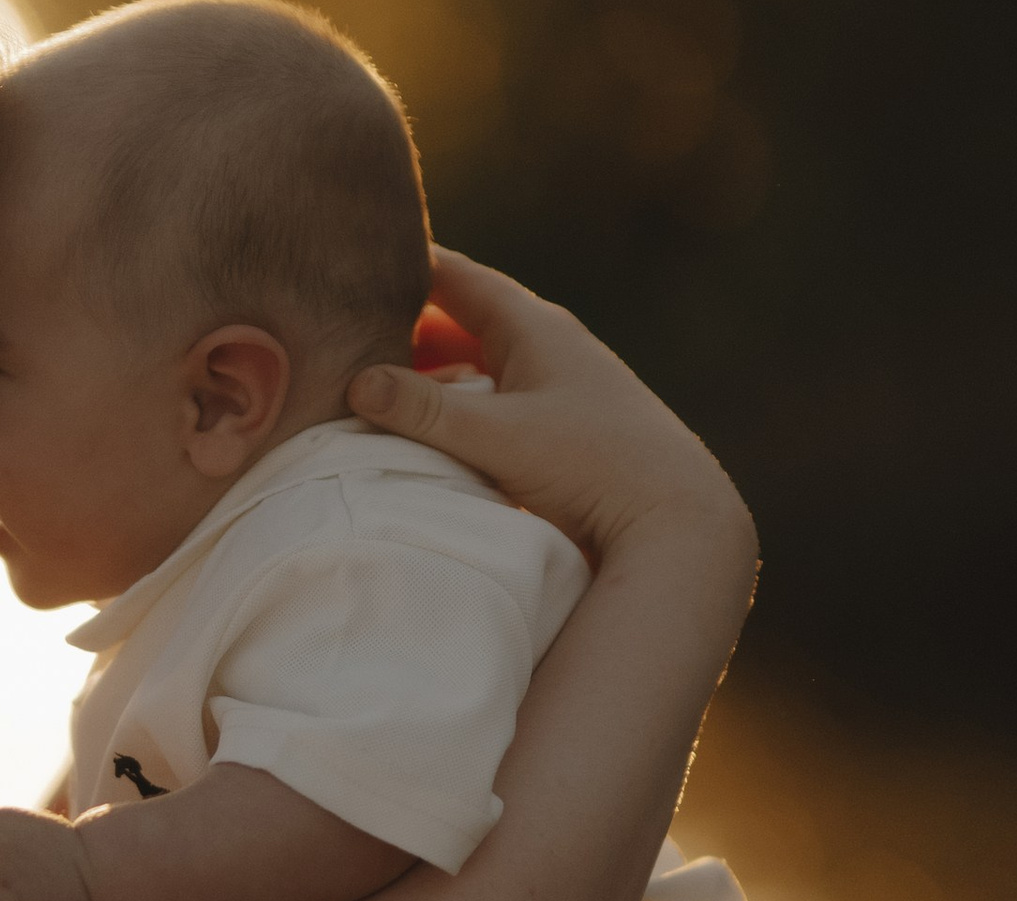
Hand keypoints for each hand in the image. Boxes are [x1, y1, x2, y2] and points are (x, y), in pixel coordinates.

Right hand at [351, 248, 756, 569]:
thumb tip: (356, 381)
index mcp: (535, 327)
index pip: (456, 276)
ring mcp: (554, 391)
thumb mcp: (499, 435)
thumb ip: (425, 410)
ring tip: (367, 392)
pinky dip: (452, 412)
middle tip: (340, 336)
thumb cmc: (594, 467)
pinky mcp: (557, 434)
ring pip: (473, 369)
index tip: (350, 260)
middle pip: (459, 323)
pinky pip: (489, 407)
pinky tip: (421, 438)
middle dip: (403, 328)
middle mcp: (546, 349)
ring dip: (426, 378)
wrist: (677, 524)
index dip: (404, 264)